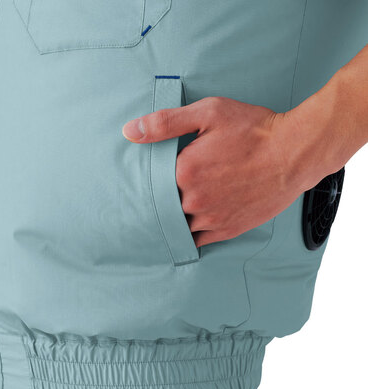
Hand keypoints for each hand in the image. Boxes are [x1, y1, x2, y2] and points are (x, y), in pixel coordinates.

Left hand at [122, 96, 305, 247]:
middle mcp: (194, 199)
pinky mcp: (228, 229)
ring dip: (174, 219)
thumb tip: (130, 131)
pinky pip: (199, 240)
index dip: (151, 180)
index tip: (151, 179)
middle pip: (165, 206)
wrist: (294, 153)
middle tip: (160, 196)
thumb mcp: (208, 113)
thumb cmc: (253, 130)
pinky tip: (188, 229)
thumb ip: (165, 123)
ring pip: (179, 225)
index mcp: (184, 171)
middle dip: (161, 201)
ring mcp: (211, 218)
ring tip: (173, 212)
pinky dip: (191, 235)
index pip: (153, 182)